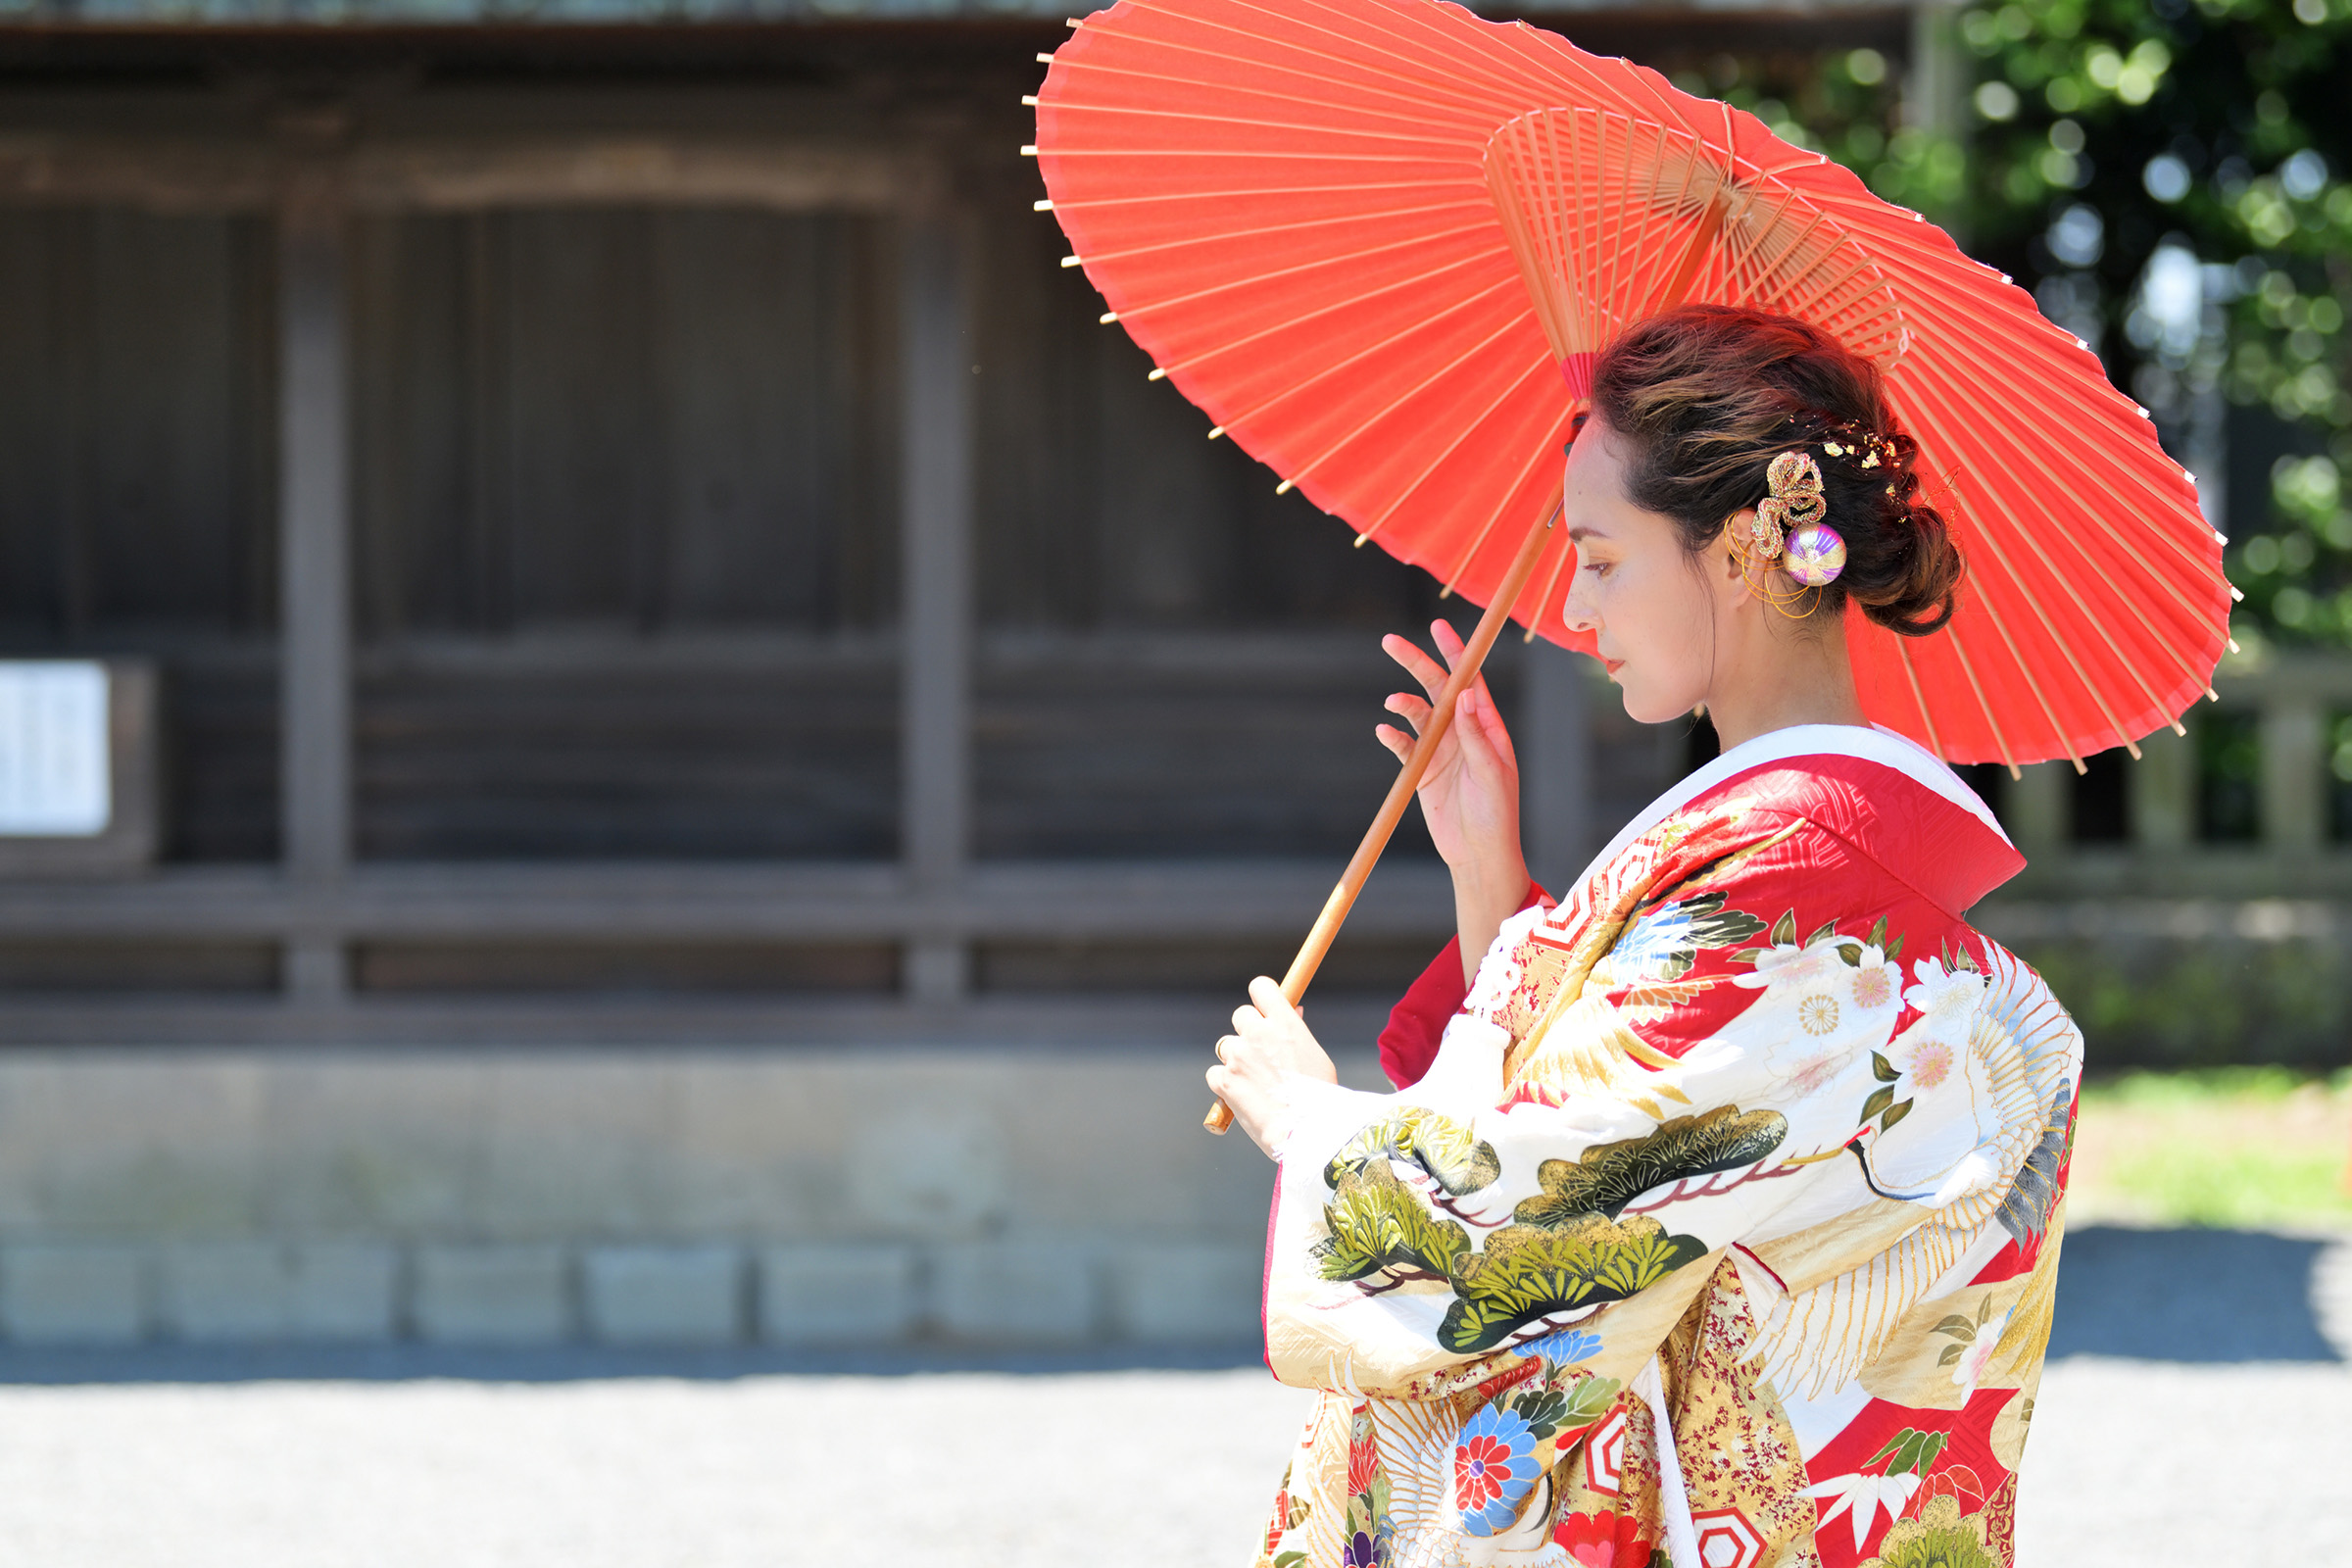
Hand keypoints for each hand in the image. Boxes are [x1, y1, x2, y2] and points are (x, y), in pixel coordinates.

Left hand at [1206, 976, 1337, 1158]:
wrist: (1307, 1132)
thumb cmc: (1319, 1097)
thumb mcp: (1315, 1055)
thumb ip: (1296, 1032)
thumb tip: (1290, 1012)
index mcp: (1284, 1023)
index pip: (1261, 987)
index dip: (1261, 997)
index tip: (1263, 1010)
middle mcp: (1258, 1034)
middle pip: (1240, 1015)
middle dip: (1248, 1031)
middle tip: (1261, 1055)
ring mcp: (1238, 1057)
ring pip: (1226, 1046)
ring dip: (1236, 1060)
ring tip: (1257, 1084)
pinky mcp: (1224, 1081)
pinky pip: (1215, 1073)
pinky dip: (1225, 1084)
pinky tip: (1244, 1097)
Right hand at [1378, 622, 1530, 973]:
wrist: (1477, 856)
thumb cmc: (1496, 816)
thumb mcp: (1491, 774)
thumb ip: (1477, 735)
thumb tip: (1468, 693)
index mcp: (1487, 729)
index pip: (1470, 682)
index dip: (1456, 653)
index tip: (1438, 627)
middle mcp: (1463, 733)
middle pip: (1437, 689)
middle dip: (1416, 663)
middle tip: (1390, 642)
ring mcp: (1441, 751)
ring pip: (1417, 714)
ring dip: (1403, 704)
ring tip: (1392, 704)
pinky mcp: (1421, 771)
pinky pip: (1403, 746)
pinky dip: (1393, 736)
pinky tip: (1385, 732)